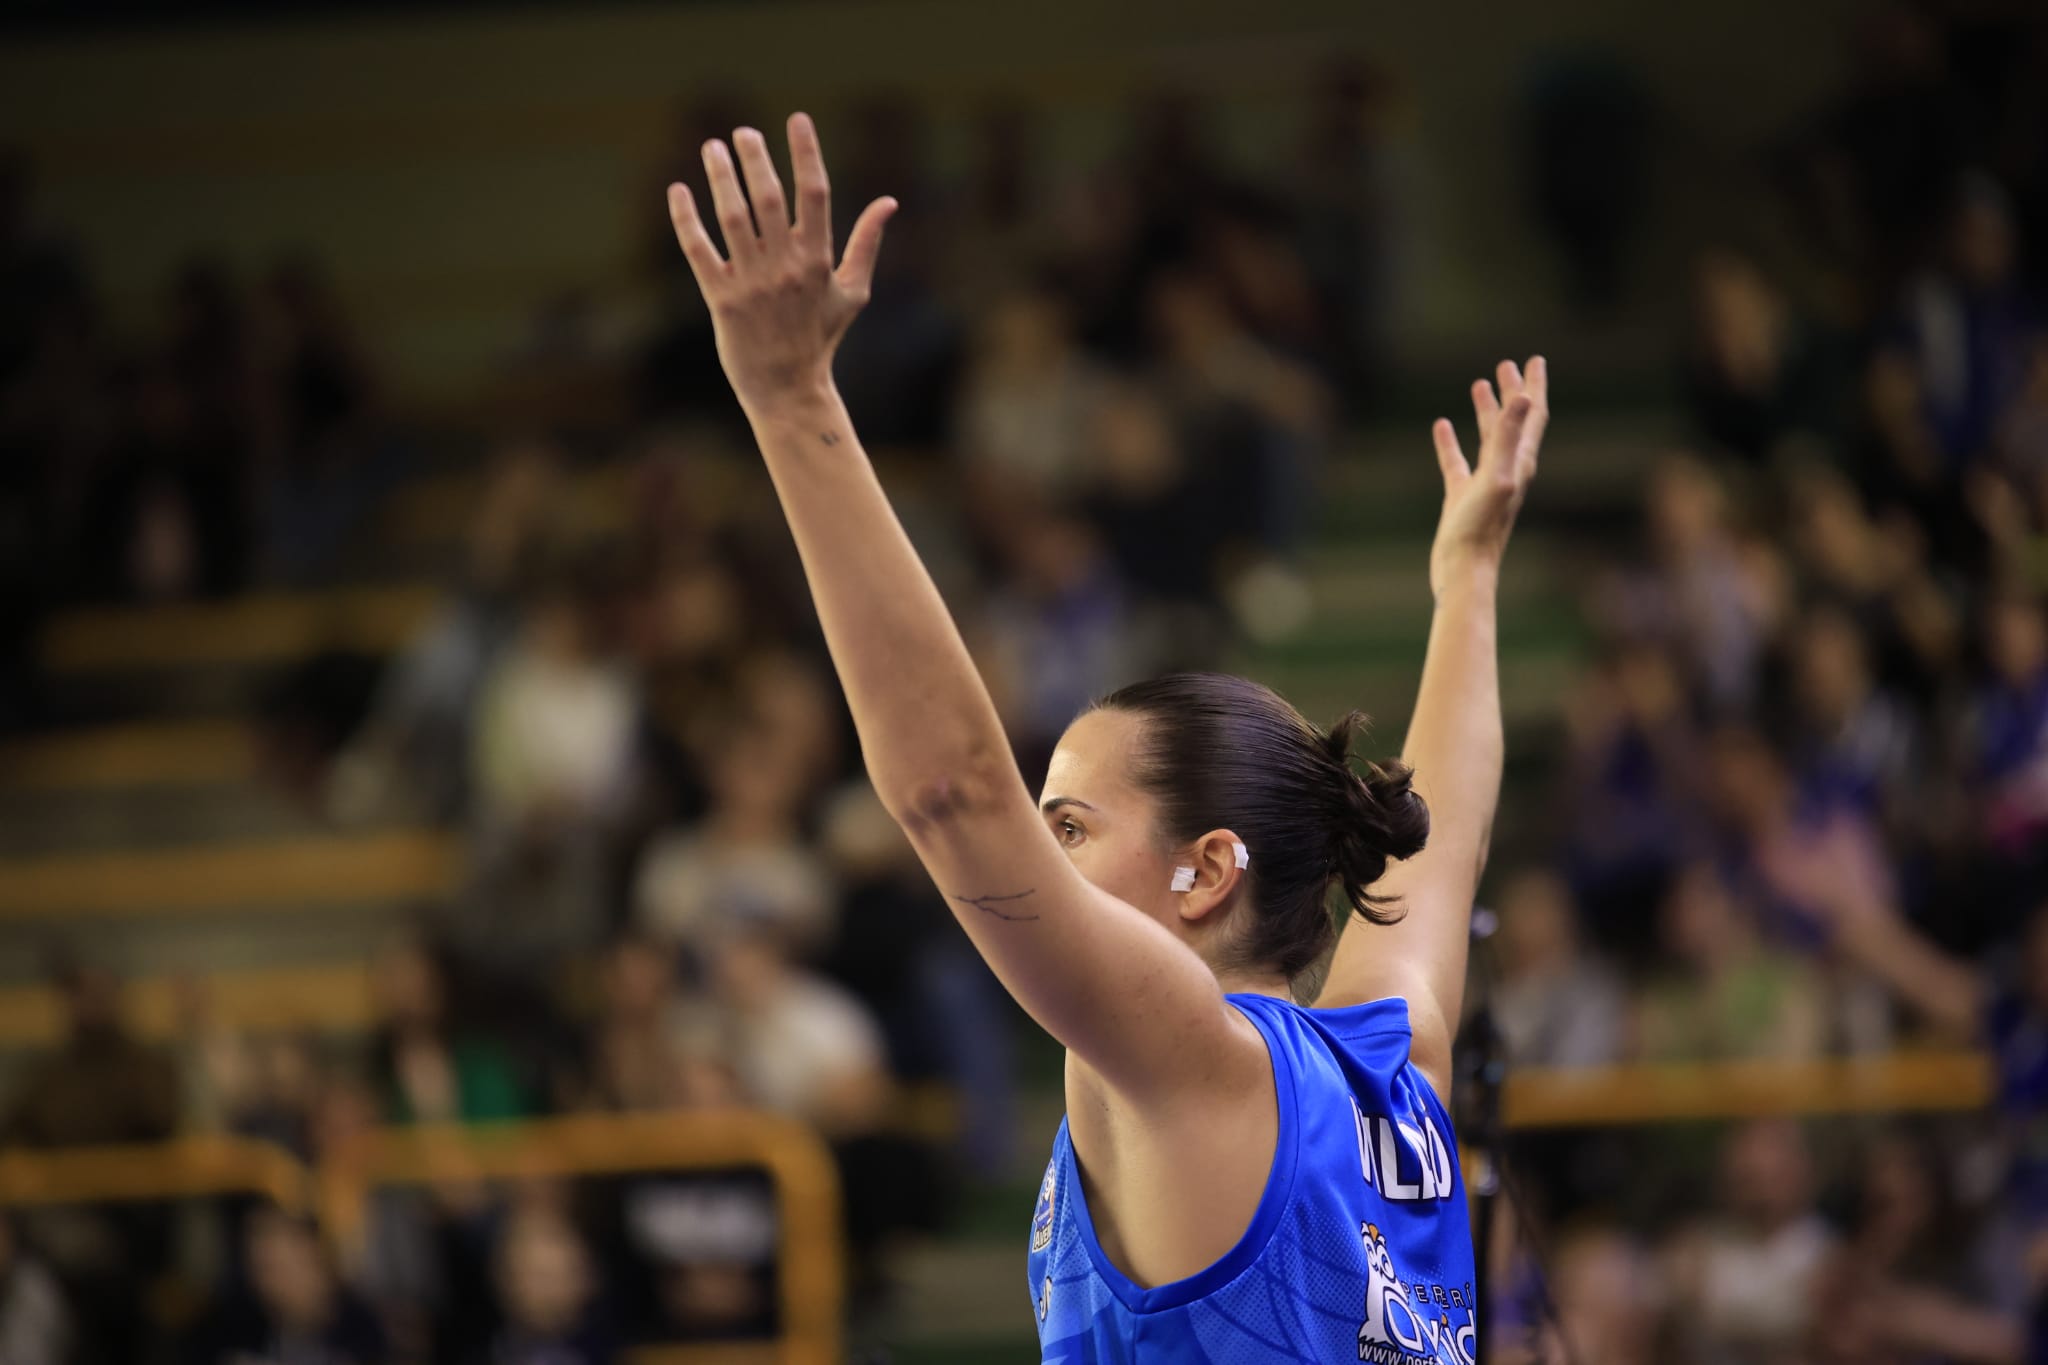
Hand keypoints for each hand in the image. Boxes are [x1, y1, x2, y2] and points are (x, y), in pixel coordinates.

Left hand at [666, 112, 896, 414]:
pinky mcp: (721, 301)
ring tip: (712, 147)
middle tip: (743, 132)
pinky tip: (678, 190)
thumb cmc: (820, 340)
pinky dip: (686, 219)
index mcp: (819, 260)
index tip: (797, 119)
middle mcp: (786, 267)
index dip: (807, 152)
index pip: (816, 193)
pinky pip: (699, 251)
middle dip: (756, 158)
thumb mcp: (852, 293)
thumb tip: (889, 202)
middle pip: (769, 197)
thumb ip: (867, 244)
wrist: (788, 390)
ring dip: (721, 178)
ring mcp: (752, 283)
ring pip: (733, 217)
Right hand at [1428, 357, 1548, 596]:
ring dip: (1485, 412)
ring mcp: (1484, 483)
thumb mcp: (1497, 476)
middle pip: (1513, 422)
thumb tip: (1524, 397)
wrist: (1463, 570)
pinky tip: (1441, 427)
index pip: (1533, 416)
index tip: (1534, 359)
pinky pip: (1457, 462)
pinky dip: (1450, 442)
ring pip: (1487, 439)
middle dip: (1513, 393)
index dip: (1534, 387)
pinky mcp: (1461, 497)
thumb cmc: (1482, 528)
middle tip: (1506, 366)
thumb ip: (1508, 436)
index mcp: (1520, 462)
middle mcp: (1508, 470)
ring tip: (1478, 386)